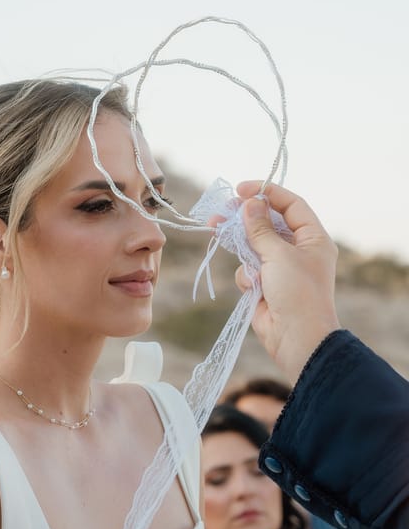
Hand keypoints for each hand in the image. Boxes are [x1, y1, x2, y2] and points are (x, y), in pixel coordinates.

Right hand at [234, 181, 339, 382]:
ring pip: (254, 245)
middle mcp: (299, 250)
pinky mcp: (266, 285)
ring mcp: (281, 268)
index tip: (242, 190)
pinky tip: (253, 287)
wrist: (296, 339)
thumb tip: (249, 204)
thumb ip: (260, 228)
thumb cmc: (297, 293)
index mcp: (313, 238)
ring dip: (240, 244)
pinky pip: (249, 269)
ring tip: (215, 229)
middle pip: (268, 223)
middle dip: (245, 217)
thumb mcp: (279, 255)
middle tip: (222, 209)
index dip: (268, 193)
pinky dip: (247, 275)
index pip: (291, 205)